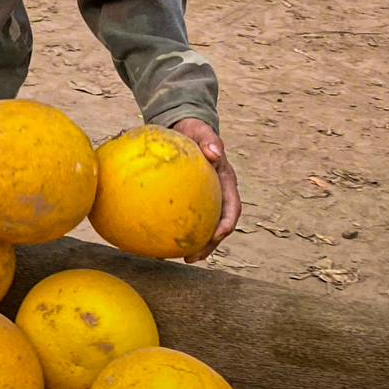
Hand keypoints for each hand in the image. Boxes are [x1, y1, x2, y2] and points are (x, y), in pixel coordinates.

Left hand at [172, 117, 240, 261]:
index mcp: (226, 183)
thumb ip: (209, 140)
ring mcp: (204, 200)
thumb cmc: (195, 132)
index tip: (217, 236)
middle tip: (191, 258)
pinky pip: (182, 219)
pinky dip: (173, 231)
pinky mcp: (188, 201)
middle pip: (218, 228)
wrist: (185, 130)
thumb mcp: (202, 132)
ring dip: (192, 246)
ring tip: (176, 258)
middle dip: (208, 246)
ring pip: (201, 229)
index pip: (232, 209)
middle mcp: (217, 196)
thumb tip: (214, 152)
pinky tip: (156, 241)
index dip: (226, 225)